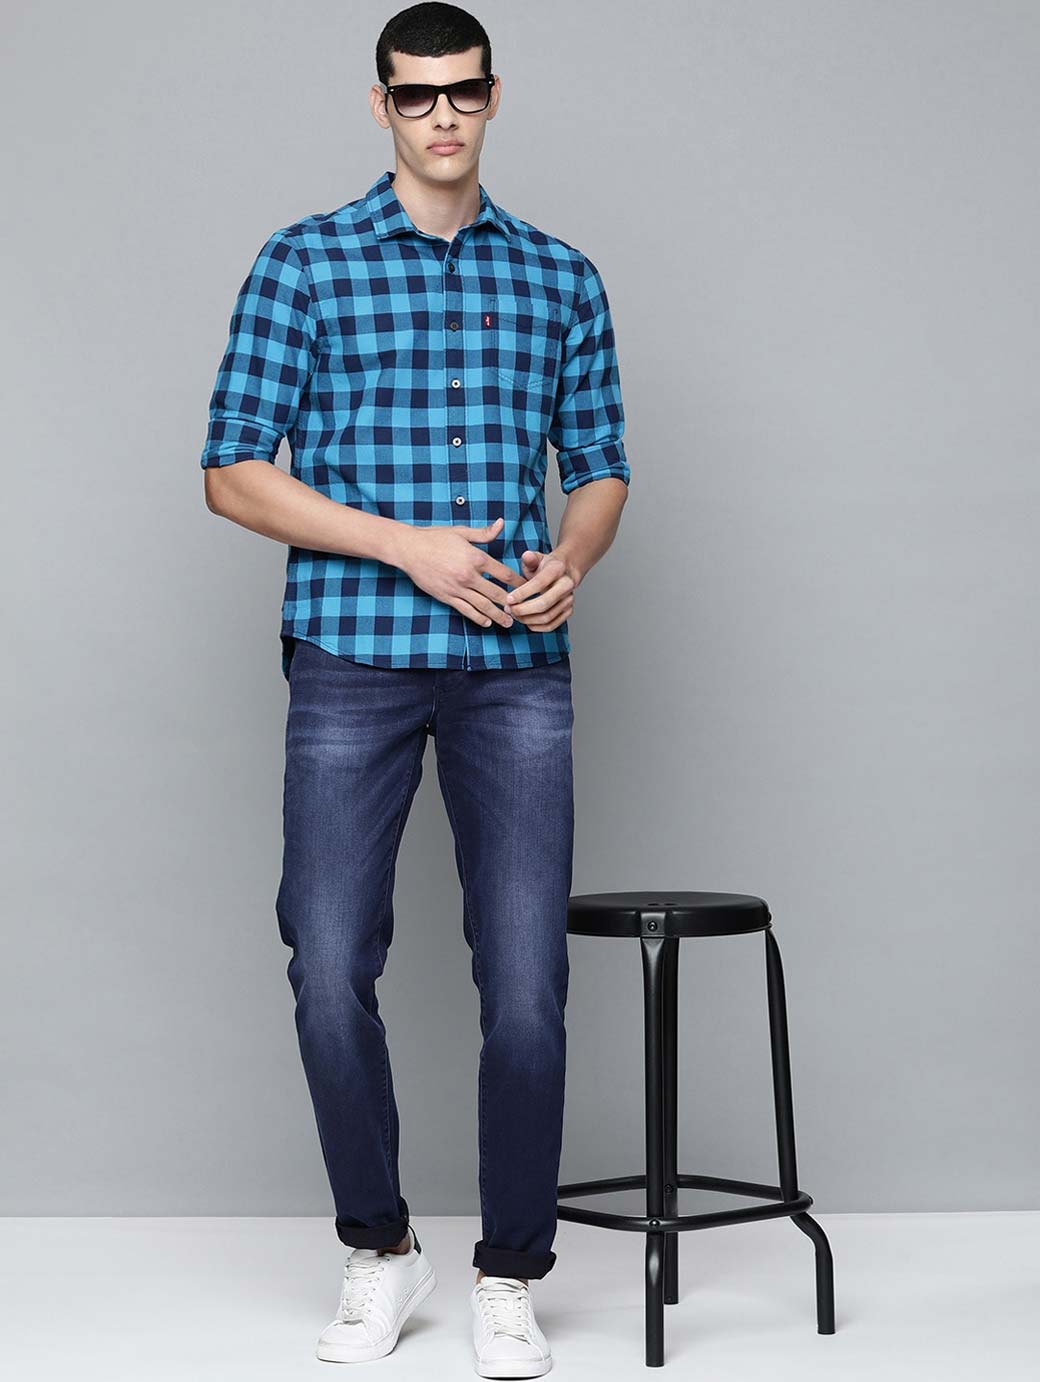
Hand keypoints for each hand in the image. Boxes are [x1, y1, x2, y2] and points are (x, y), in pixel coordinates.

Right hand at [395, 516, 523, 627]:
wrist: (409, 549)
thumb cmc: (435, 538)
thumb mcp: (461, 532)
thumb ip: (484, 533)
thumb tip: (501, 524)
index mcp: (475, 558)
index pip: (503, 573)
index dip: (517, 582)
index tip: (526, 587)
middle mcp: (468, 575)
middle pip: (496, 593)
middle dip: (511, 604)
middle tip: (522, 611)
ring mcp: (457, 588)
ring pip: (482, 606)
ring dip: (497, 615)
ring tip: (508, 623)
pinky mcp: (446, 596)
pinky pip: (466, 610)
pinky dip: (478, 617)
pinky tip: (487, 622)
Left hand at [503, 548, 579, 631]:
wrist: (565, 572)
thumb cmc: (546, 566)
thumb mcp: (537, 558)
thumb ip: (530, 558)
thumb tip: (526, 556)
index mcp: (558, 569)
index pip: (539, 583)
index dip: (522, 593)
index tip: (508, 599)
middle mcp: (567, 586)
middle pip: (544, 604)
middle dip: (523, 610)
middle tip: (509, 609)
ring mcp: (569, 600)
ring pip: (547, 617)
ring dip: (527, 619)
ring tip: (514, 614)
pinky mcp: (568, 612)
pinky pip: (551, 626)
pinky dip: (535, 626)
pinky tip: (525, 620)